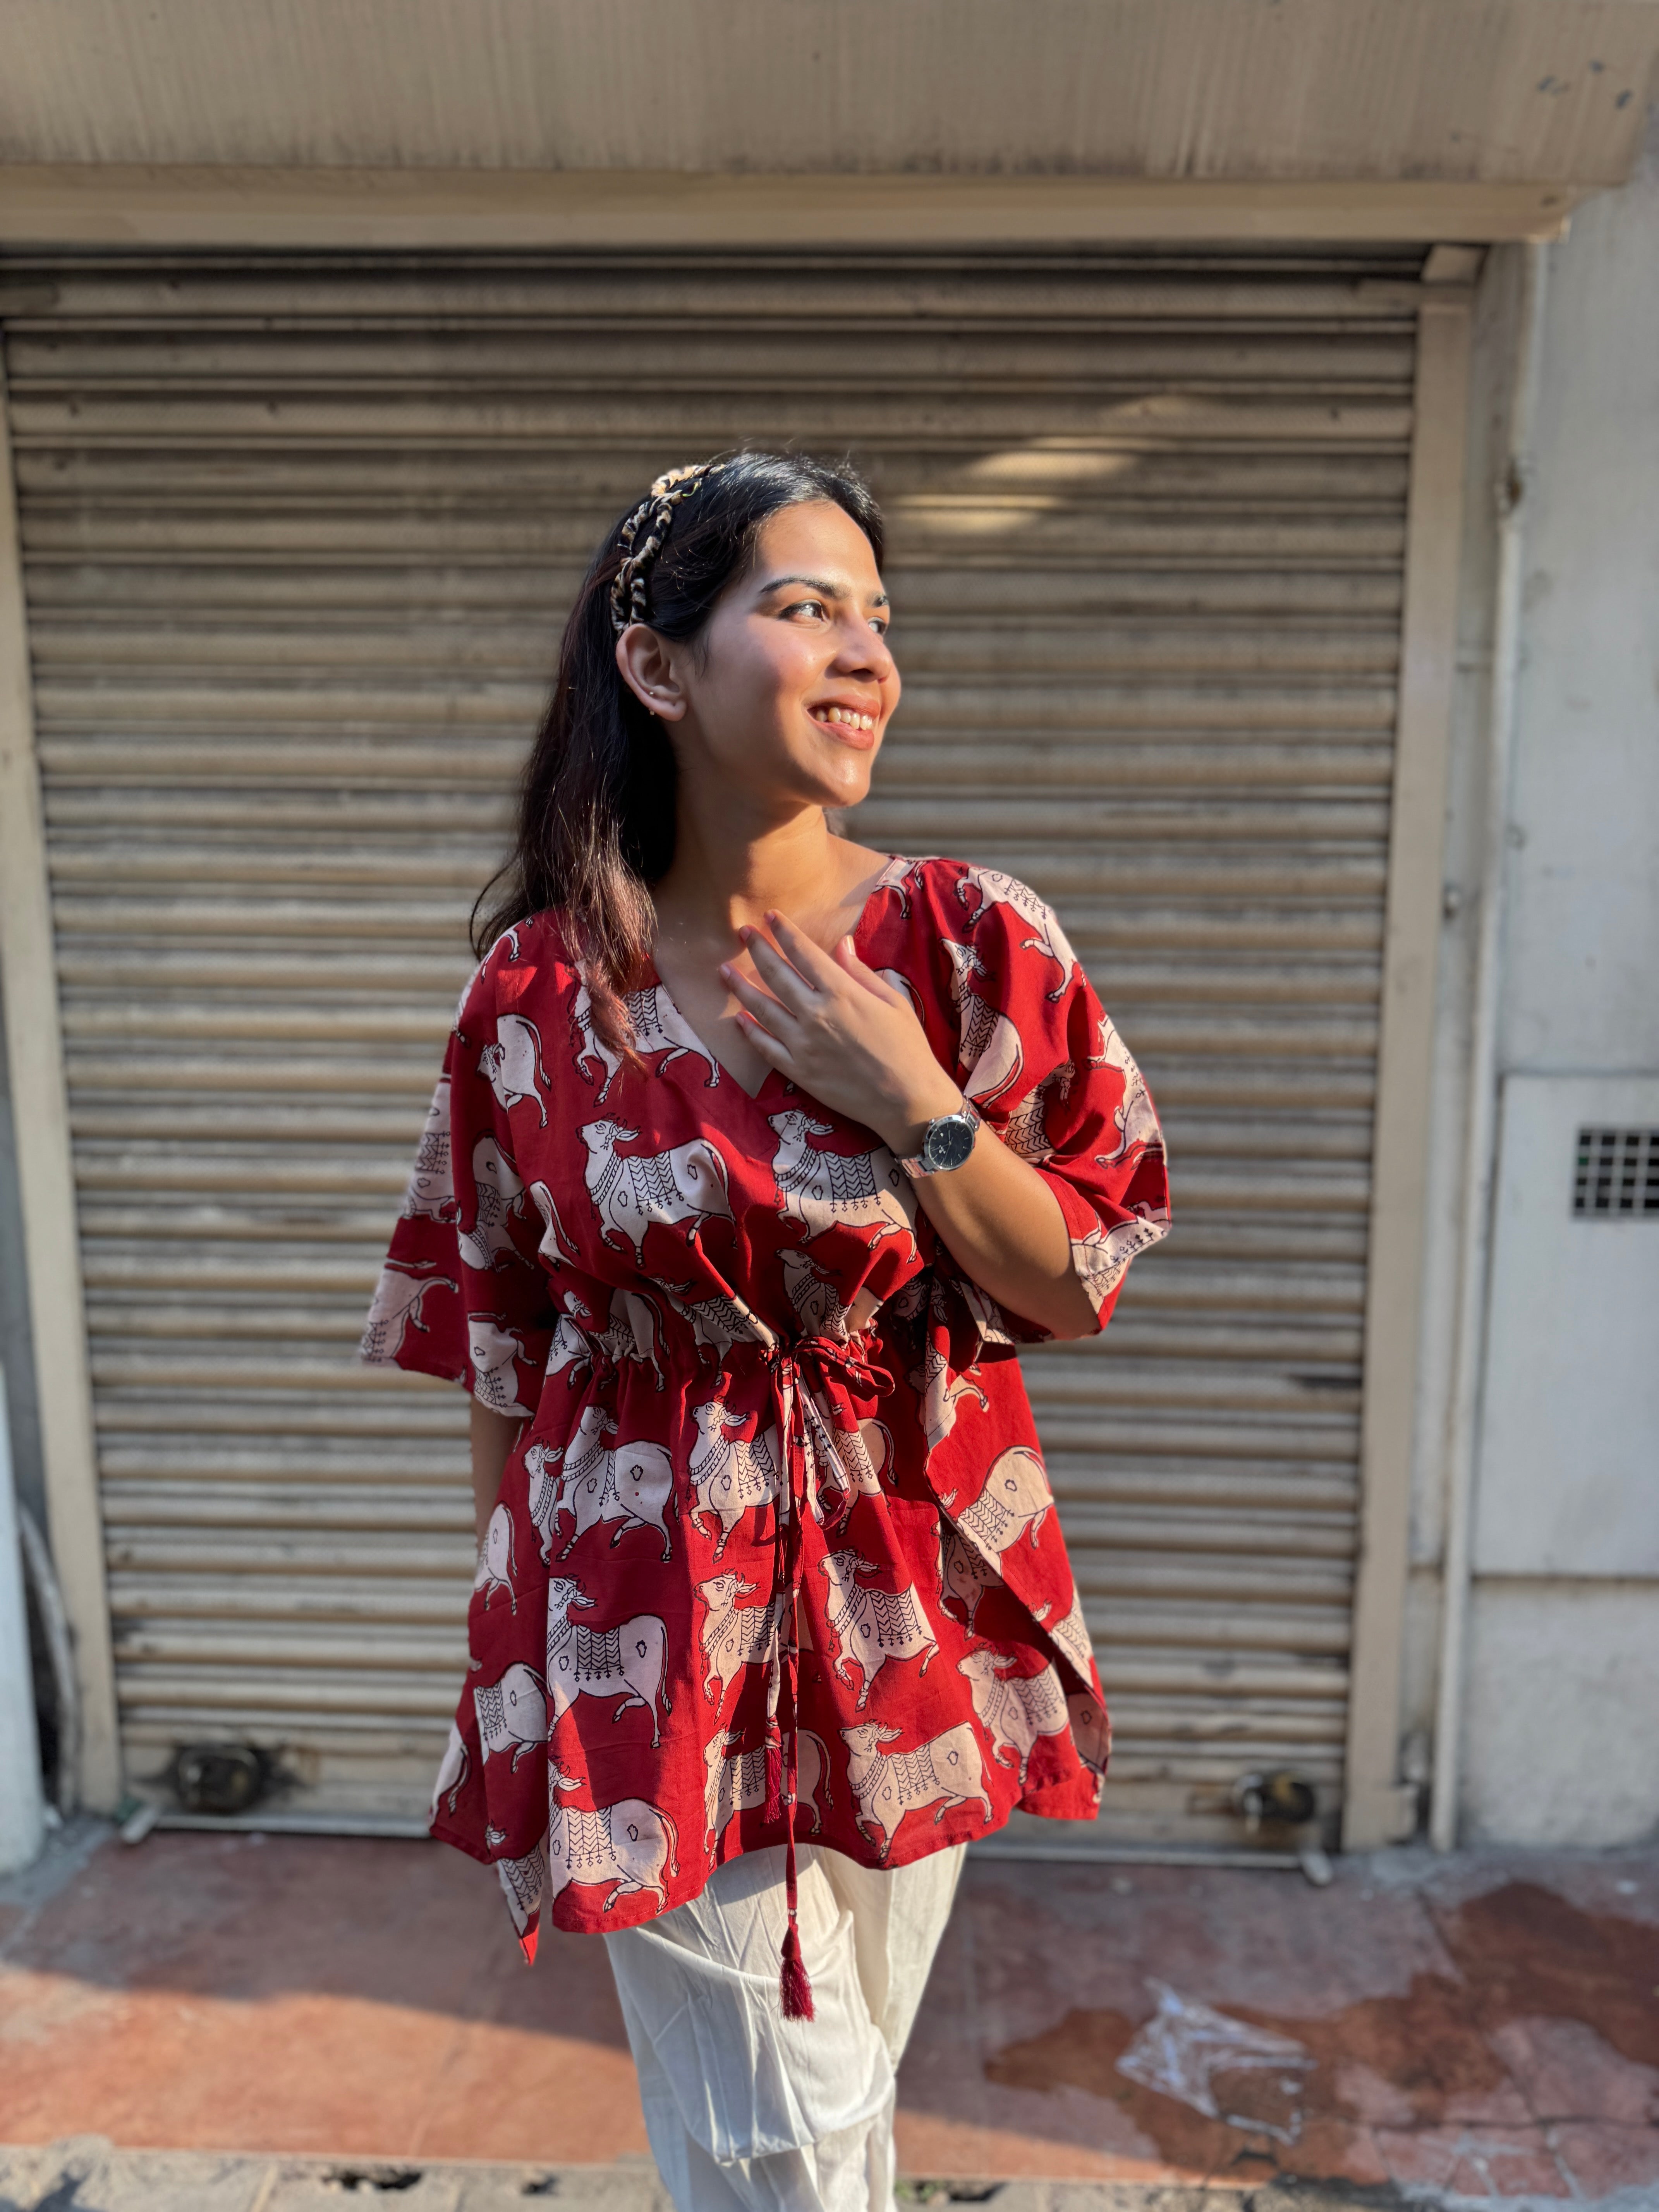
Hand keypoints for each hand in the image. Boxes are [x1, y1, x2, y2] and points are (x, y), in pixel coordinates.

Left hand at [720, 912, 963, 1153]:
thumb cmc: (908, 1047)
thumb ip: (861, 972)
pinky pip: (766, 1047)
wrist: (907, 1100)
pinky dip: (749, 1032)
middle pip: (777, 975)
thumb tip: (841, 944)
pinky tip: (738, 1019)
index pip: (804, 953)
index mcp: (842, 993)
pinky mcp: (798, 1071)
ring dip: (741, 988)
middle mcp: (817, 1015)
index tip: (771, 917)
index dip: (785, 933)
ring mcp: (803, 1044)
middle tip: (742, 932)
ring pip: (762, 1009)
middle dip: (758, 950)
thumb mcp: (894, 1001)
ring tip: (724, 971)